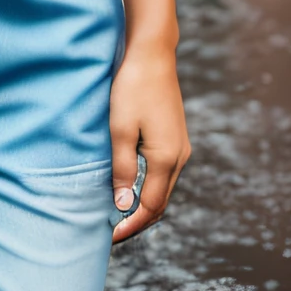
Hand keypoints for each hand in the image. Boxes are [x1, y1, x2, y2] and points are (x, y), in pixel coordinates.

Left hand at [110, 44, 189, 243]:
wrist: (153, 54)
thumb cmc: (133, 88)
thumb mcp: (120, 129)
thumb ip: (122, 169)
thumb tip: (123, 206)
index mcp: (166, 159)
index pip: (150, 207)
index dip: (130, 225)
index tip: (109, 236)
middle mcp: (179, 157)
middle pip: (161, 203)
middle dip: (138, 220)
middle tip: (113, 232)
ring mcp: (180, 146)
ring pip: (163, 188)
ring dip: (144, 204)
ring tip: (119, 213)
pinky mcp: (175, 136)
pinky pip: (164, 172)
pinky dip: (149, 187)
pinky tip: (132, 186)